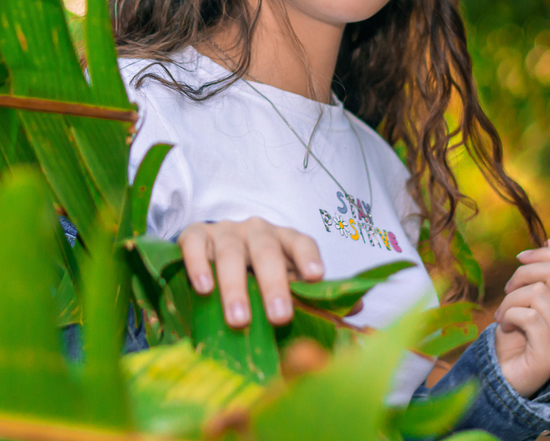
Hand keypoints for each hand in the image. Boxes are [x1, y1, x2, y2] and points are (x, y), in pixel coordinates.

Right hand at [178, 218, 324, 327]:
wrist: (212, 252)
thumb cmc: (255, 273)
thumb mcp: (285, 282)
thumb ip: (314, 296)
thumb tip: (355, 309)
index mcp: (284, 239)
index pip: (300, 242)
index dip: (308, 257)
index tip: (316, 276)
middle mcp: (256, 231)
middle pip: (267, 251)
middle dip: (274, 284)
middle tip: (279, 316)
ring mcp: (225, 231)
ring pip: (231, 253)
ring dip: (235, 287)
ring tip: (239, 319)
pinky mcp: (195, 234)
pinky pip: (196, 245)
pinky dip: (199, 265)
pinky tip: (204, 288)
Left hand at [493, 238, 549, 397]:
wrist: (506, 376)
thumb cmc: (516, 336)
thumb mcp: (527, 299)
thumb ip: (543, 274)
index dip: (543, 254)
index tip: (519, 259)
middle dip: (521, 275)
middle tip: (507, 292)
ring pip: (537, 293)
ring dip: (509, 300)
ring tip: (502, 315)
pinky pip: (528, 316)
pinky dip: (508, 316)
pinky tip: (503, 326)